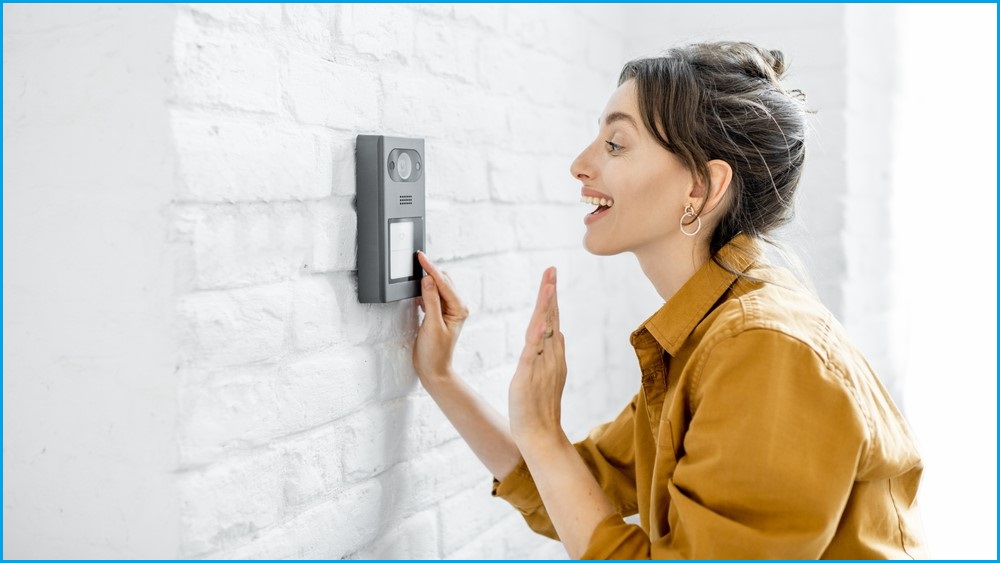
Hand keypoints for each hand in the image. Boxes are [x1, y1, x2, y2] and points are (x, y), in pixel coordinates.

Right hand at [412, 252, 468, 385]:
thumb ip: (431, 301)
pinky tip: (417, 291)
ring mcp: (448, 311)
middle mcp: (457, 308)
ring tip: (415, 271)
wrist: (433, 370)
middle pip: (443, 281)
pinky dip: (425, 291)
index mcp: (459, 309)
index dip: (431, 268)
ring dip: (428, 280)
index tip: (421, 257)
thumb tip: (428, 280)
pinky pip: (432, 296)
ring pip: (438, 287)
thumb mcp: (432, 325)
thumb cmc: (435, 353)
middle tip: (416, 260)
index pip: (444, 283)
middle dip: (430, 271)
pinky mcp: (439, 314)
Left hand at [508, 267, 567, 449]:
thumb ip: (551, 353)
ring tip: (548, 284)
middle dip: (551, 293)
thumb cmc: (539, 407)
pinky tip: (539, 321)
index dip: (552, 299)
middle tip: (551, 269)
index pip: (553, 321)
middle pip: (552, 319)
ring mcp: (542, 365)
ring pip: (545, 330)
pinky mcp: (529, 376)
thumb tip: (558, 332)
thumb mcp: (546, 374)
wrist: (540, 434)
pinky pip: (533, 352)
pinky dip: (537, 335)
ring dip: (546, 306)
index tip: (551, 278)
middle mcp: (551, 356)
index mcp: (553, 355)